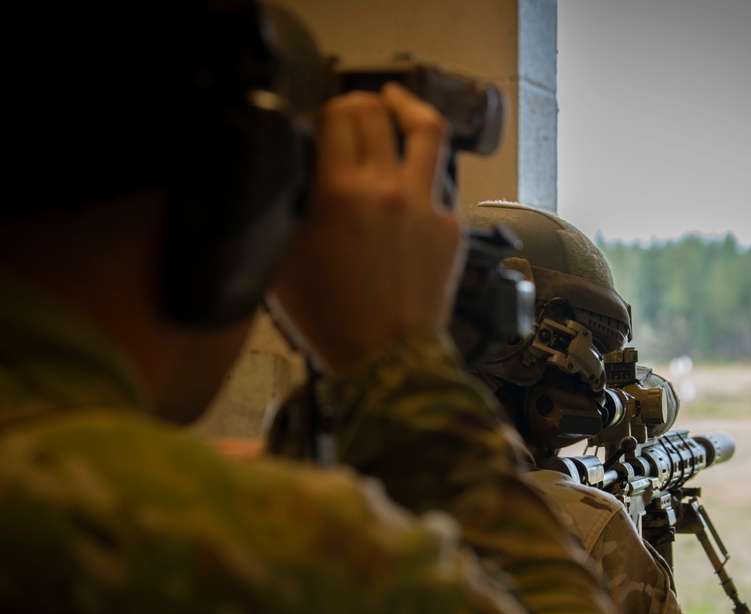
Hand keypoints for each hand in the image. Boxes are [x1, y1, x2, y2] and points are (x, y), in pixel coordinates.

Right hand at [268, 83, 466, 371]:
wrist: (386, 358)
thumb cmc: (333, 319)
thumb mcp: (284, 258)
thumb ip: (288, 204)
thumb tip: (293, 166)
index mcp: (338, 195)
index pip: (336, 115)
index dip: (326, 109)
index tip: (322, 119)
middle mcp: (385, 190)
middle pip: (375, 112)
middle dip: (359, 104)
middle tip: (351, 112)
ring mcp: (424, 205)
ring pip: (426, 130)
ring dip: (407, 108)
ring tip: (396, 103)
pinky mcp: (450, 225)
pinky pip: (436, 183)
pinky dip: (419, 178)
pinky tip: (404, 189)